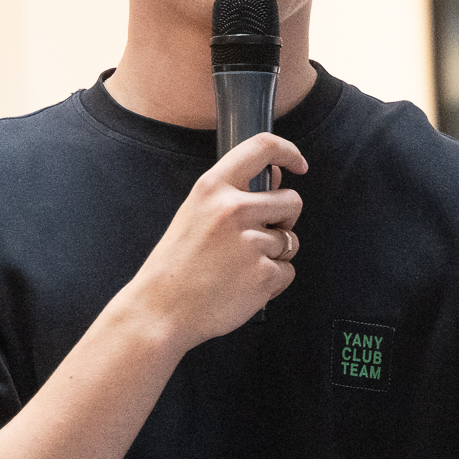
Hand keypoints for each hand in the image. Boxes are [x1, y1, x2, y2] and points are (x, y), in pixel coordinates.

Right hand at [117, 132, 306, 351]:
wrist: (160, 310)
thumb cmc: (176, 265)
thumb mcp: (195, 214)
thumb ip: (235, 193)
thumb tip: (277, 175)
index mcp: (212, 188)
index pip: (261, 148)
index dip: (288, 152)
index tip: (298, 164)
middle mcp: (233, 209)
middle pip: (292, 201)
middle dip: (283, 220)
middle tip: (255, 239)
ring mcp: (250, 242)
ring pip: (291, 240)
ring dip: (274, 254)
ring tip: (237, 267)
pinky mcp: (263, 273)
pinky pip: (287, 271)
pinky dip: (272, 281)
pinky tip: (242, 286)